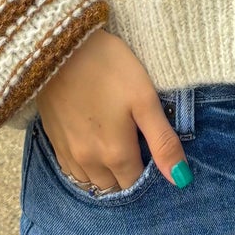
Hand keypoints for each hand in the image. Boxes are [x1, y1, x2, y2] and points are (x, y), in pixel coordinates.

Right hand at [35, 26, 190, 191]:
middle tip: (137, 147)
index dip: (149, 173)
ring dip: (106, 174)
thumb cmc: (108, 68)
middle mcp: (90, 163)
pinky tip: (93, 146)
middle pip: (115, 186)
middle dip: (128, 175)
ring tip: (116, 148)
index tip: (154, 152)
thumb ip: (162, 141)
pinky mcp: (53, 141)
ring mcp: (69, 154)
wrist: (59, 48)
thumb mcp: (144, 99)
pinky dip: (85, 167)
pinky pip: (72, 170)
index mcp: (116, 155)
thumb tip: (181, 179)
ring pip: (92, 181)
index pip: (137, 183)